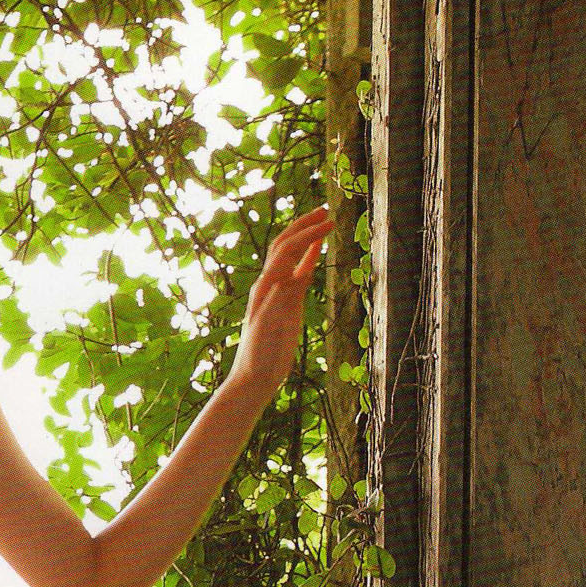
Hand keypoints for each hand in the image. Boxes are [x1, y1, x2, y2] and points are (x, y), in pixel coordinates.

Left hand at [227, 205, 331, 404]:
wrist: (255, 376)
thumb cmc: (259, 356)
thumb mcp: (266, 331)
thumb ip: (273, 306)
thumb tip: (281, 281)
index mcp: (265, 287)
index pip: (287, 250)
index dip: (307, 234)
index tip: (330, 222)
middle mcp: (270, 284)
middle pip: (286, 244)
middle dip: (304, 225)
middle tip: (326, 209)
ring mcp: (279, 292)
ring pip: (293, 255)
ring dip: (307, 236)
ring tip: (325, 220)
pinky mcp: (288, 303)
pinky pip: (300, 273)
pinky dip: (309, 257)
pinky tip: (319, 247)